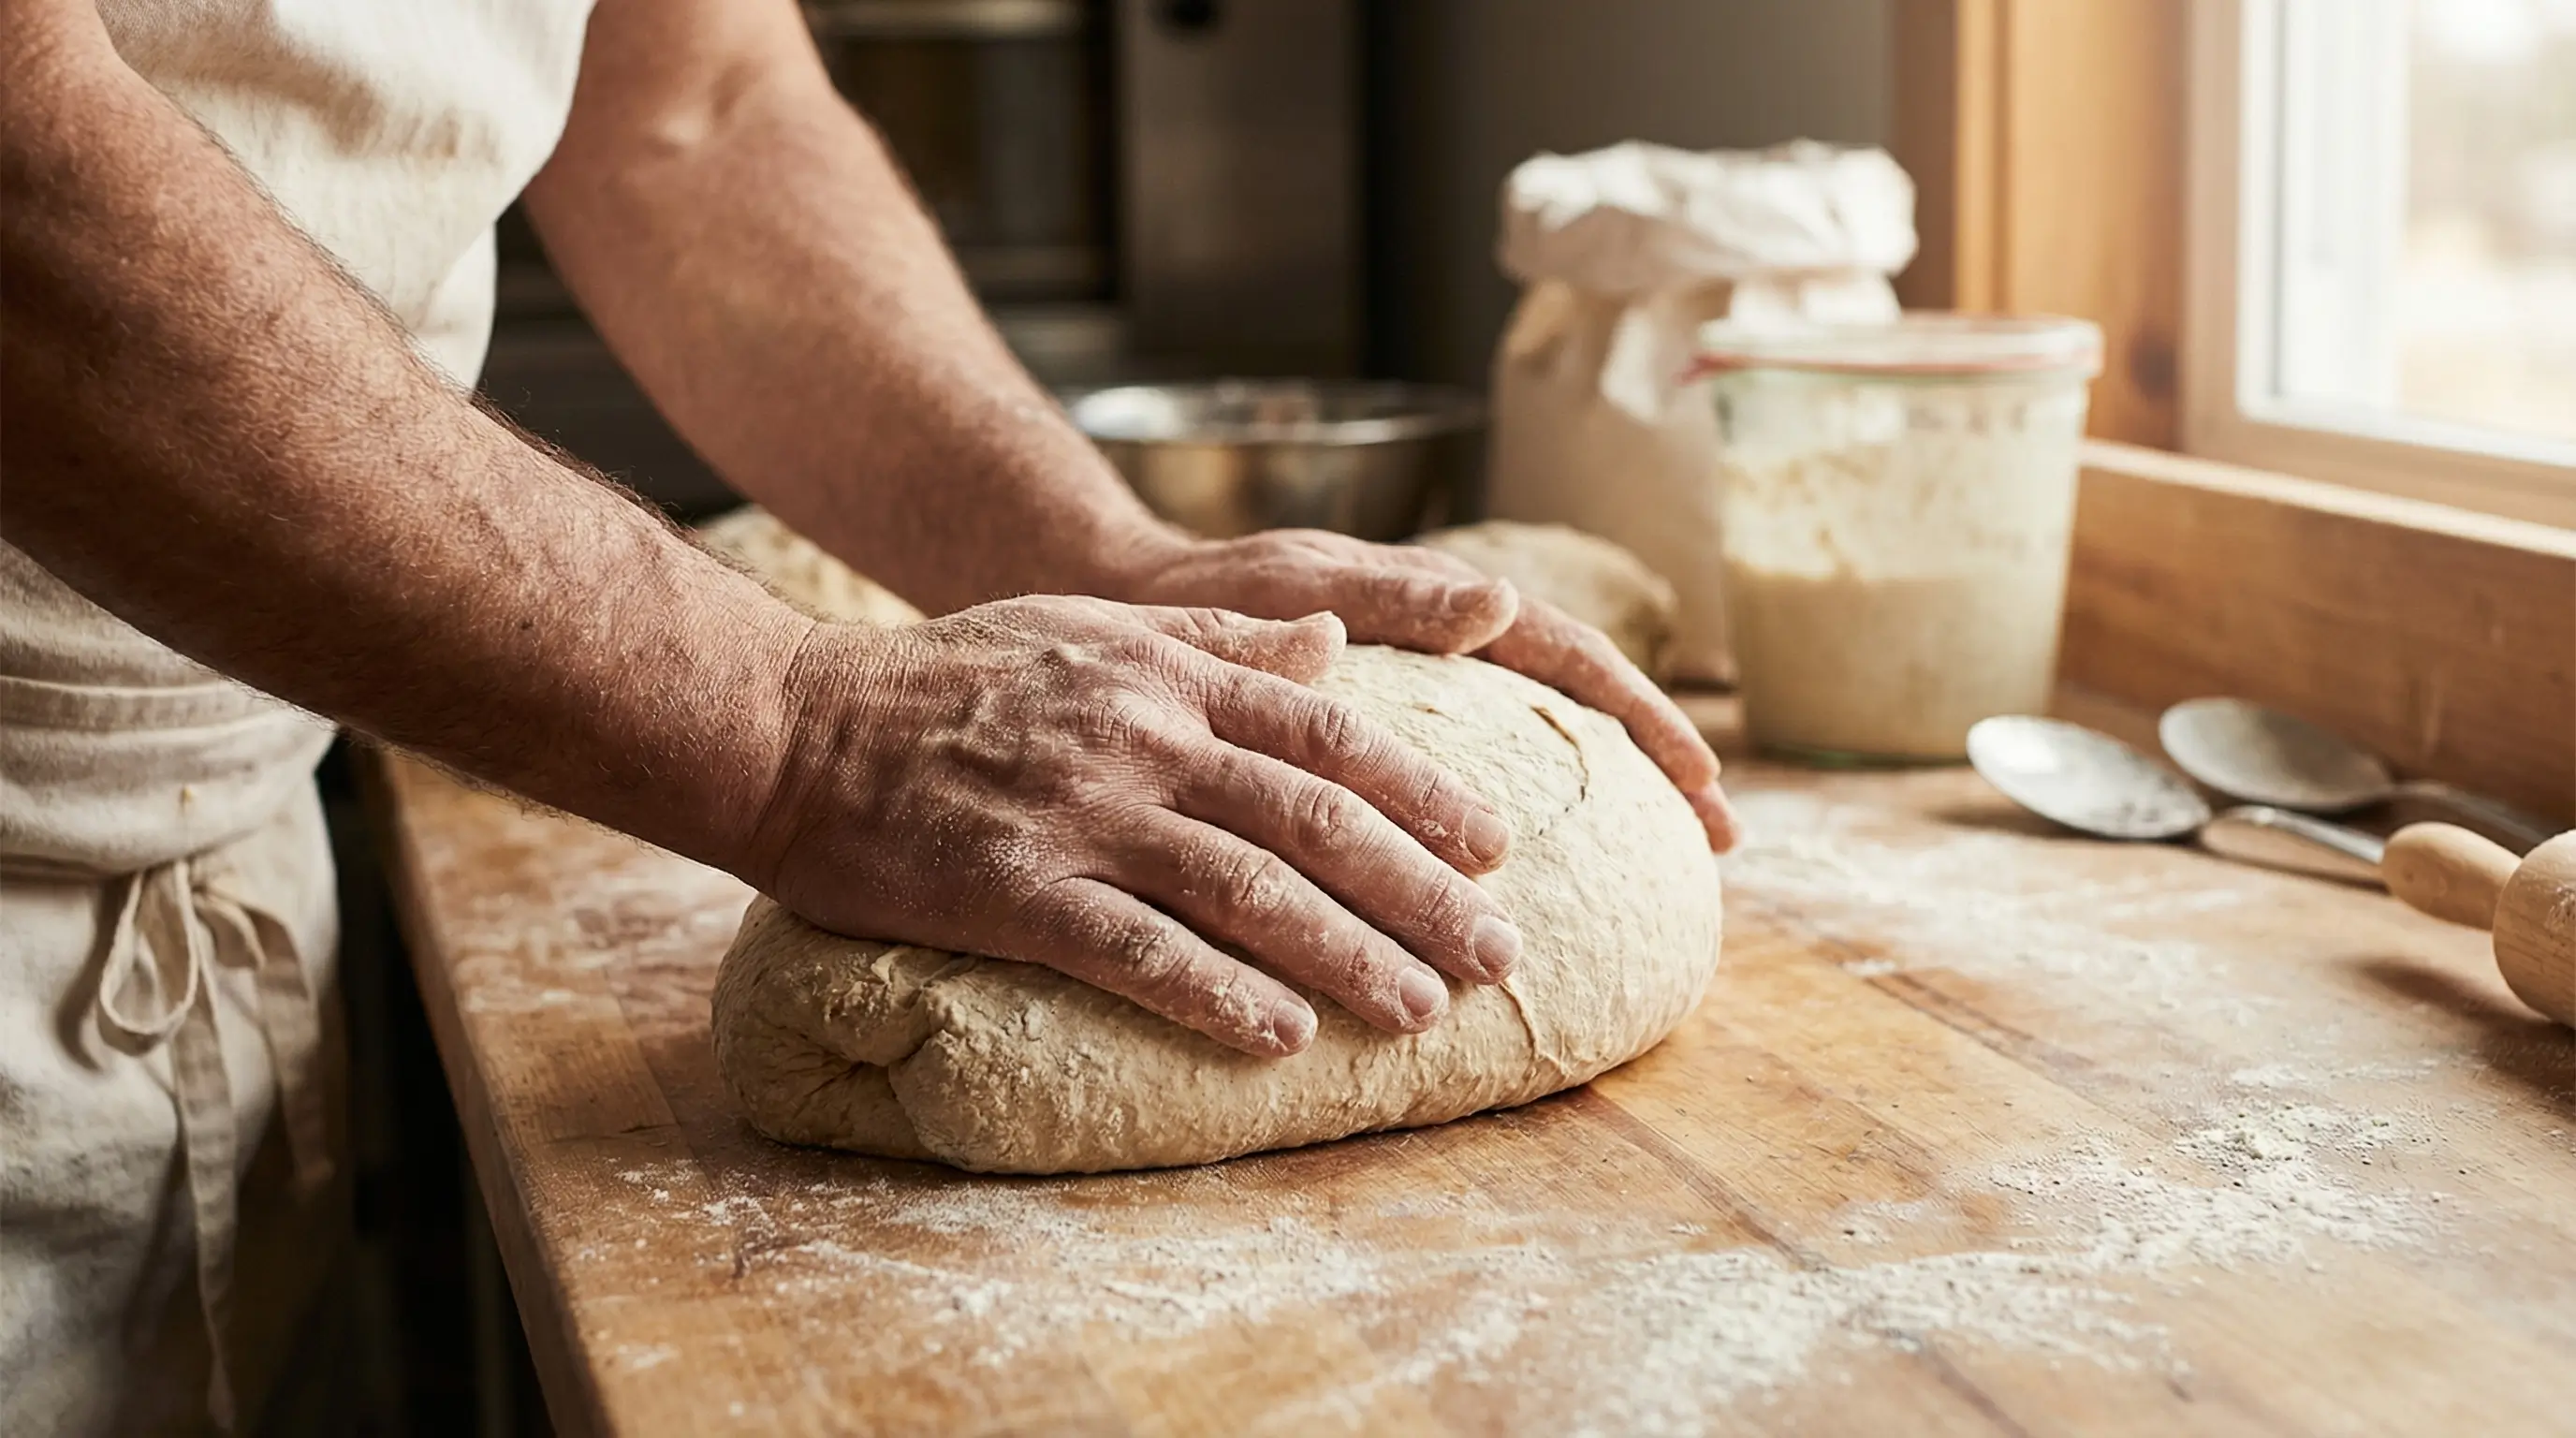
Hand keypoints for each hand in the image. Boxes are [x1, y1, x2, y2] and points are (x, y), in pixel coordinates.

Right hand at [743, 596, 1526, 1056]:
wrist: (796, 723)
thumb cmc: (949, 678)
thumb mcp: (1093, 626)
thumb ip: (1217, 639)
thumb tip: (1335, 642)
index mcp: (1166, 673)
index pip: (1328, 731)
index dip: (1423, 791)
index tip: (1496, 846)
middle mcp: (1141, 737)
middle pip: (1314, 815)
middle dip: (1421, 889)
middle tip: (1502, 953)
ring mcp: (1079, 815)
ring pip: (1246, 887)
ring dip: (1348, 953)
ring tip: (1425, 1010)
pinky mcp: (1013, 891)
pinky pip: (1132, 949)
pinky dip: (1213, 992)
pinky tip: (1279, 1037)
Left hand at [1110, 529, 1738, 850]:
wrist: (1115, 608)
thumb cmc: (1193, 595)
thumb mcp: (1285, 586)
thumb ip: (1386, 598)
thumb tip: (1498, 603)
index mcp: (1430, 607)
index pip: (1567, 653)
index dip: (1642, 715)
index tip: (1702, 778)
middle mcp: (1438, 649)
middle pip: (1572, 705)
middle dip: (1652, 765)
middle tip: (1723, 838)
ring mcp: (1414, 696)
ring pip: (1528, 749)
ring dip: (1597, 805)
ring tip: (1663, 874)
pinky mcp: (1372, 745)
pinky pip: (1459, 789)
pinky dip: (1500, 833)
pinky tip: (1529, 892)